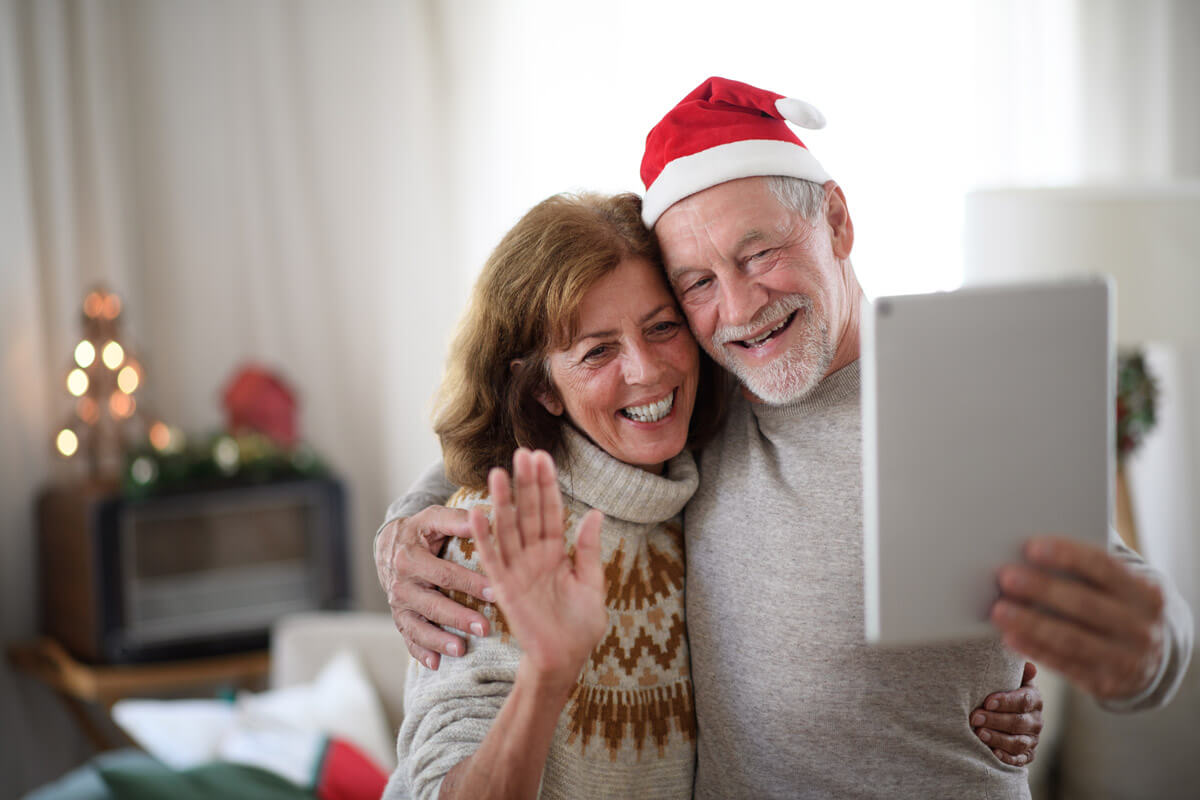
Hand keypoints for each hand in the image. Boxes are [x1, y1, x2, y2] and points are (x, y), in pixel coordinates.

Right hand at [375, 505, 492, 669]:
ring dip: (439, 640)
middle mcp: (401, 584)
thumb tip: (484, 519)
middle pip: (432, 604)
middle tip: (484, 628)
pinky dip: (420, 652)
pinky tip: (436, 664)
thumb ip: (456, 520)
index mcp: (411, 558)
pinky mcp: (399, 618)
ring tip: (461, 650)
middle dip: (459, 617)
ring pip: (418, 626)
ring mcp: (398, 604)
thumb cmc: (420, 531)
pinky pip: (407, 638)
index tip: (496, 592)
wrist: (389, 544)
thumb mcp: (433, 518)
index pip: (445, 574)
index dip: (470, 584)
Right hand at [471, 449, 607, 688]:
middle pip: (528, 512)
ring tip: (498, 472)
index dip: (547, 485)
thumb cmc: (580, 626)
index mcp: (556, 552)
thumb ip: (588, 550)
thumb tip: (595, 512)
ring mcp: (517, 570)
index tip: (543, 457)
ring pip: (508, 529)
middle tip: (522, 452)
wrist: (565, 660)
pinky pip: (492, 558)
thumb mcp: (592, 585)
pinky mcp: (504, 588)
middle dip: (525, 483)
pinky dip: (485, 537)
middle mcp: (534, 556)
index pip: (550, 511)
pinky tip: (480, 512)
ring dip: (503, 502)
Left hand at [971, 662, 1043, 765]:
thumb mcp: (1010, 678)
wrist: (1006, 713)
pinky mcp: (1027, 755)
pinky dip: (1007, 757)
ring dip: (998, 738)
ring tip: (979, 734)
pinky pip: (1019, 759)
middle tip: (975, 718)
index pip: (1024, 700)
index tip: (987, 702)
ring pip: (1018, 742)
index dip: (1006, 701)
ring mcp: (1032, 739)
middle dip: (995, 720)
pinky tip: (993, 752)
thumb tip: (1029, 666)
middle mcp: (1036, 720)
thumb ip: (1016, 671)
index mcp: (1034, 699)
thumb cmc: (1003, 691)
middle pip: (1018, 722)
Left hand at [991, 537, 1165, 700]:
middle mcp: (1141, 627)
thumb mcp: (1123, 585)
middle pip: (1085, 604)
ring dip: (1030, 624)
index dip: (1068, 555)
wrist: (1156, 659)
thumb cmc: (1120, 605)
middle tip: (1005, 576)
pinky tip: (1009, 637)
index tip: (1031, 547)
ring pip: (1071, 639)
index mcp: (1146, 592)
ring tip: (998, 610)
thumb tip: (1039, 539)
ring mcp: (1126, 659)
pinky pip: (1065, 666)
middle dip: (1042, 589)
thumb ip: (1090, 564)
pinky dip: (1034, 650)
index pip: (1105, 567)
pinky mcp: (1105, 684)